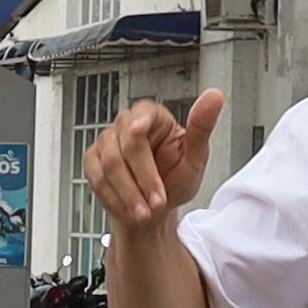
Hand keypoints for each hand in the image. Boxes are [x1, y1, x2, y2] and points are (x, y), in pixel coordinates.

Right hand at [83, 90, 224, 227]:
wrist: (154, 208)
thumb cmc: (175, 179)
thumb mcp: (196, 157)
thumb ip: (202, 127)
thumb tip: (214, 96)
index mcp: (153, 117)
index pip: (142, 113)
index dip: (139, 123)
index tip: (139, 133)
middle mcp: (127, 125)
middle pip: (126, 146)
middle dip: (143, 179)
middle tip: (157, 201)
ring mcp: (107, 142)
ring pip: (110, 166)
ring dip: (129, 194)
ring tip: (145, 211)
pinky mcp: (93, 161)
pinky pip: (96, 178)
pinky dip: (114, 199)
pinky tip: (129, 208)